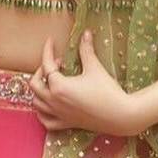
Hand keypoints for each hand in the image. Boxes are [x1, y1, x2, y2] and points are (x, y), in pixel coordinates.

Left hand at [29, 30, 148, 136]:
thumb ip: (86, 49)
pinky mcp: (68, 124)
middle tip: (55, 63)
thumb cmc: (108, 91)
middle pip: (35, 85)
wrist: (122, 116)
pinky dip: (42, 112)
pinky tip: (49, 104)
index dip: (47, 51)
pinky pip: (46, 121)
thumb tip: (85, 33)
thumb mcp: (95, 67)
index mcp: (59, 87)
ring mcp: (60, 115)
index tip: (51, 41)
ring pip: (37, 104)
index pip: (46, 65)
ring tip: (50, 81)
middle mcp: (55, 102)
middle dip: (40, 71)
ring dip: (38, 91)